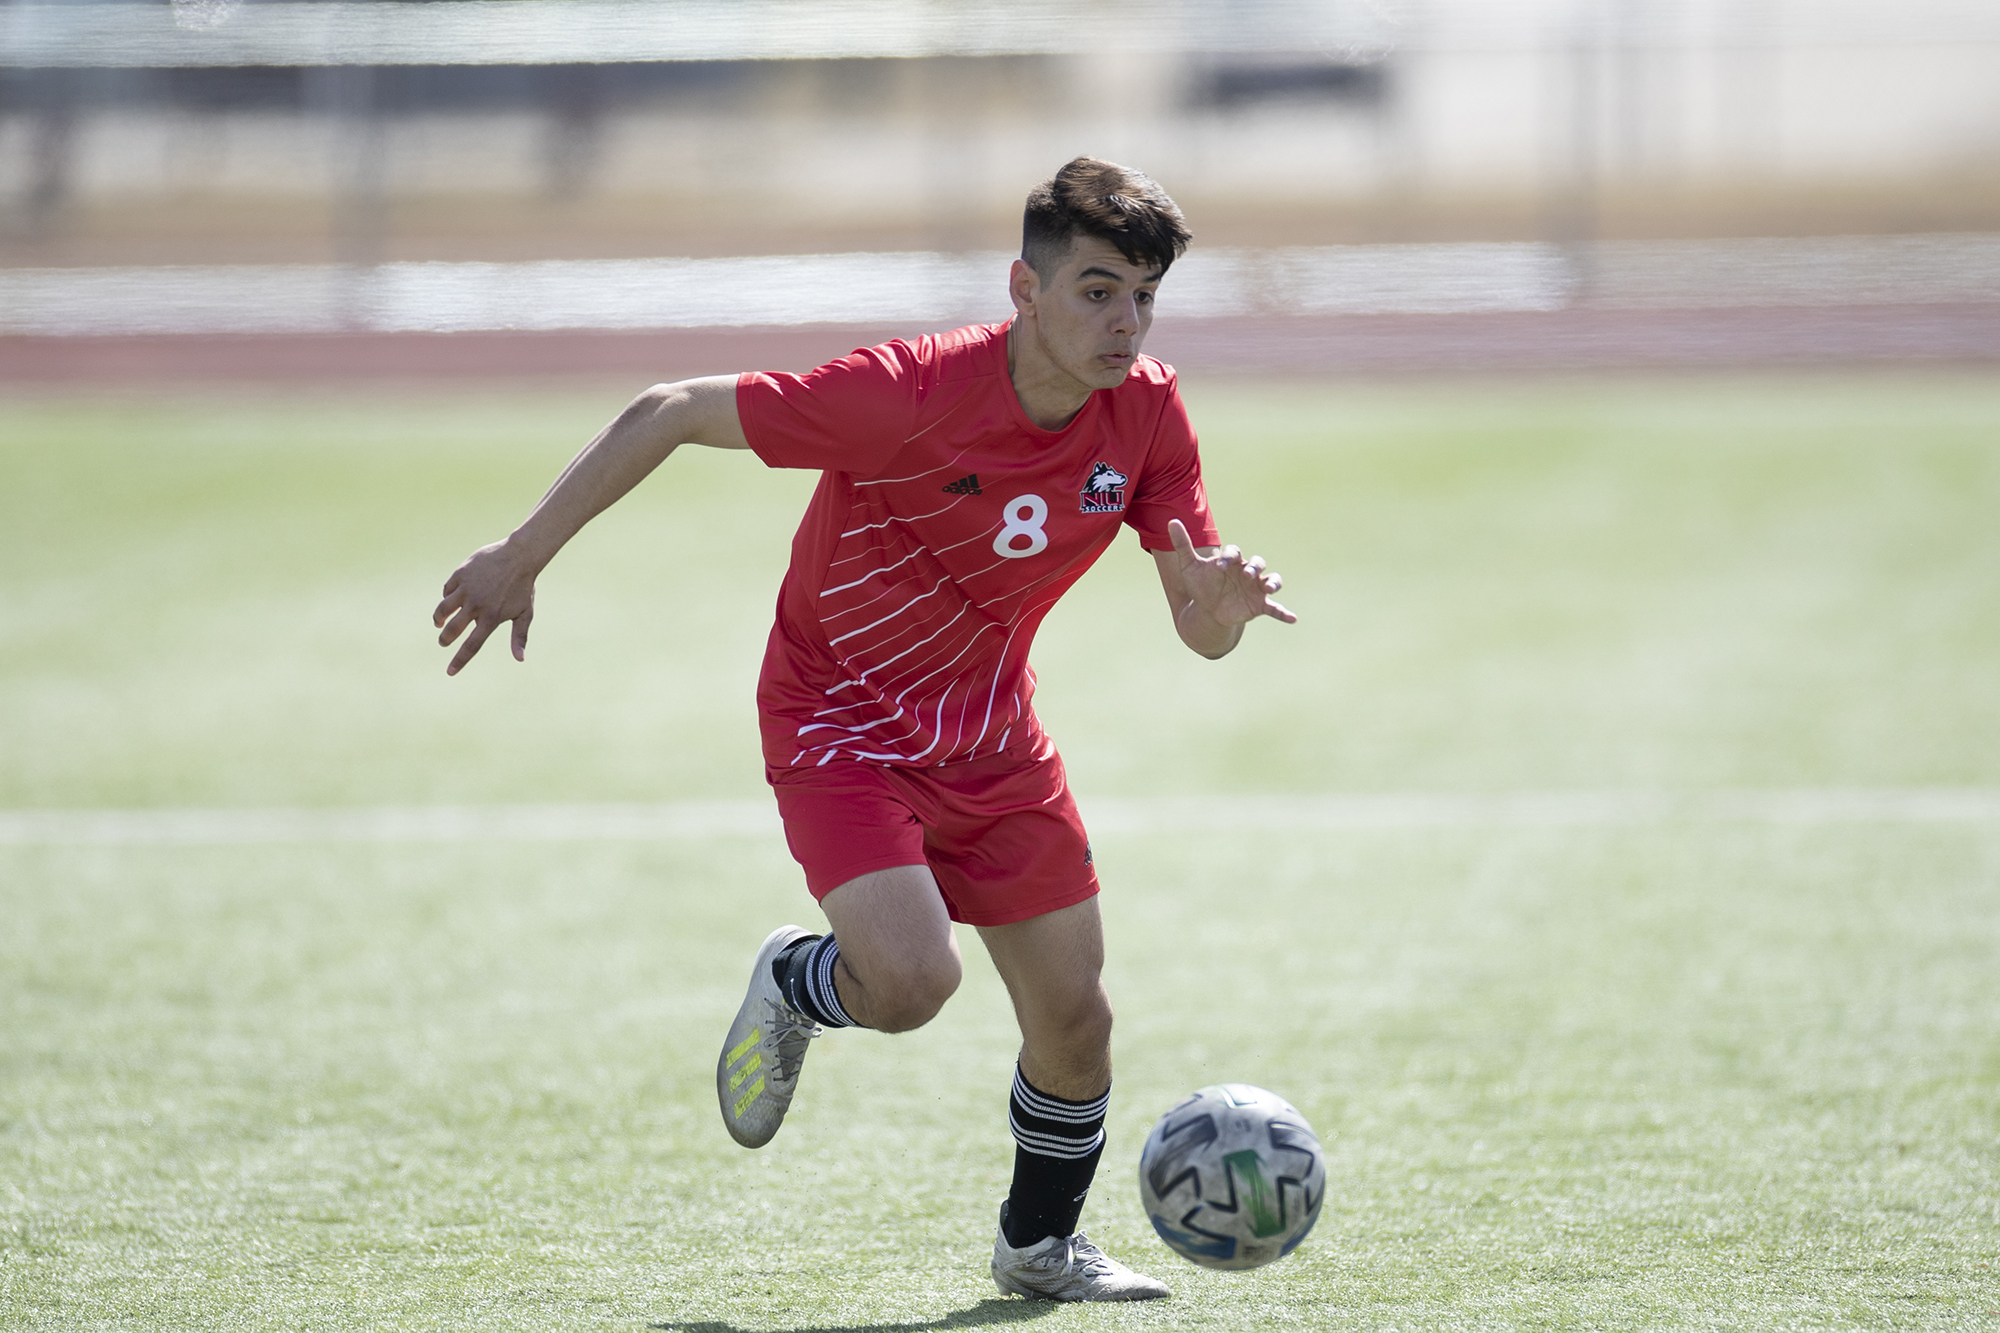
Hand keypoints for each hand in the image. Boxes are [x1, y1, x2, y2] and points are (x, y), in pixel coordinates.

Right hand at [433, 538, 538, 674]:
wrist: (520, 556)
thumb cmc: (524, 587)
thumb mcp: (525, 613)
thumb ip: (519, 636)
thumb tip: (520, 659)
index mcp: (492, 618)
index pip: (472, 645)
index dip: (459, 660)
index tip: (450, 672)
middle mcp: (476, 605)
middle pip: (452, 630)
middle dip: (445, 639)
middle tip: (443, 641)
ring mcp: (467, 589)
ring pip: (443, 609)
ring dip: (439, 618)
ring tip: (439, 621)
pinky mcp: (461, 574)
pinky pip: (447, 589)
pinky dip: (447, 595)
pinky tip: (451, 597)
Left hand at [1168, 518, 1296, 627]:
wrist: (1207, 610)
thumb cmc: (1201, 585)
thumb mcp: (1189, 567)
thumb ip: (1183, 544)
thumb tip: (1172, 521)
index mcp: (1232, 561)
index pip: (1235, 552)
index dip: (1228, 557)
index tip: (1218, 567)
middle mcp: (1247, 572)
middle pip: (1258, 562)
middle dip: (1253, 567)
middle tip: (1246, 575)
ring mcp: (1255, 588)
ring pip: (1271, 579)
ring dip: (1273, 582)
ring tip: (1270, 588)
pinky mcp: (1259, 605)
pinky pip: (1274, 608)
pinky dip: (1284, 613)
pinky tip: (1293, 619)